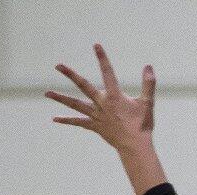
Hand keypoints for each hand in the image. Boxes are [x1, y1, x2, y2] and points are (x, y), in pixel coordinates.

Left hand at [47, 44, 164, 194]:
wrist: (135, 146)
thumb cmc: (142, 125)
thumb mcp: (147, 103)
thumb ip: (148, 84)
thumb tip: (149, 67)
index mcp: (114, 96)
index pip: (108, 73)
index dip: (102, 59)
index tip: (96, 46)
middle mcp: (102, 104)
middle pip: (83, 86)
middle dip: (71, 75)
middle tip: (58, 65)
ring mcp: (96, 115)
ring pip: (75, 105)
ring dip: (61, 98)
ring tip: (47, 93)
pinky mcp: (95, 126)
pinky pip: (78, 122)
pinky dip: (66, 121)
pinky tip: (54, 119)